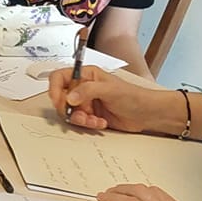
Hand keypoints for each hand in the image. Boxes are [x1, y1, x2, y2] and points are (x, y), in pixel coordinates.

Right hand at [49, 67, 180, 133]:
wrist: (147, 114)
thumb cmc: (133, 96)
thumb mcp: (109, 90)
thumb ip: (87, 90)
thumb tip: (69, 96)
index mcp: (86, 75)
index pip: (60, 77)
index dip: (54, 88)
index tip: (58, 99)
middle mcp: (83, 88)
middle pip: (61, 98)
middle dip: (69, 109)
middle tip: (79, 114)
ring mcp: (86, 102)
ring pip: (69, 113)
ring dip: (79, 119)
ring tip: (93, 120)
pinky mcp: (90, 115)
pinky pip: (79, 122)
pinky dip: (88, 125)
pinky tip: (101, 123)